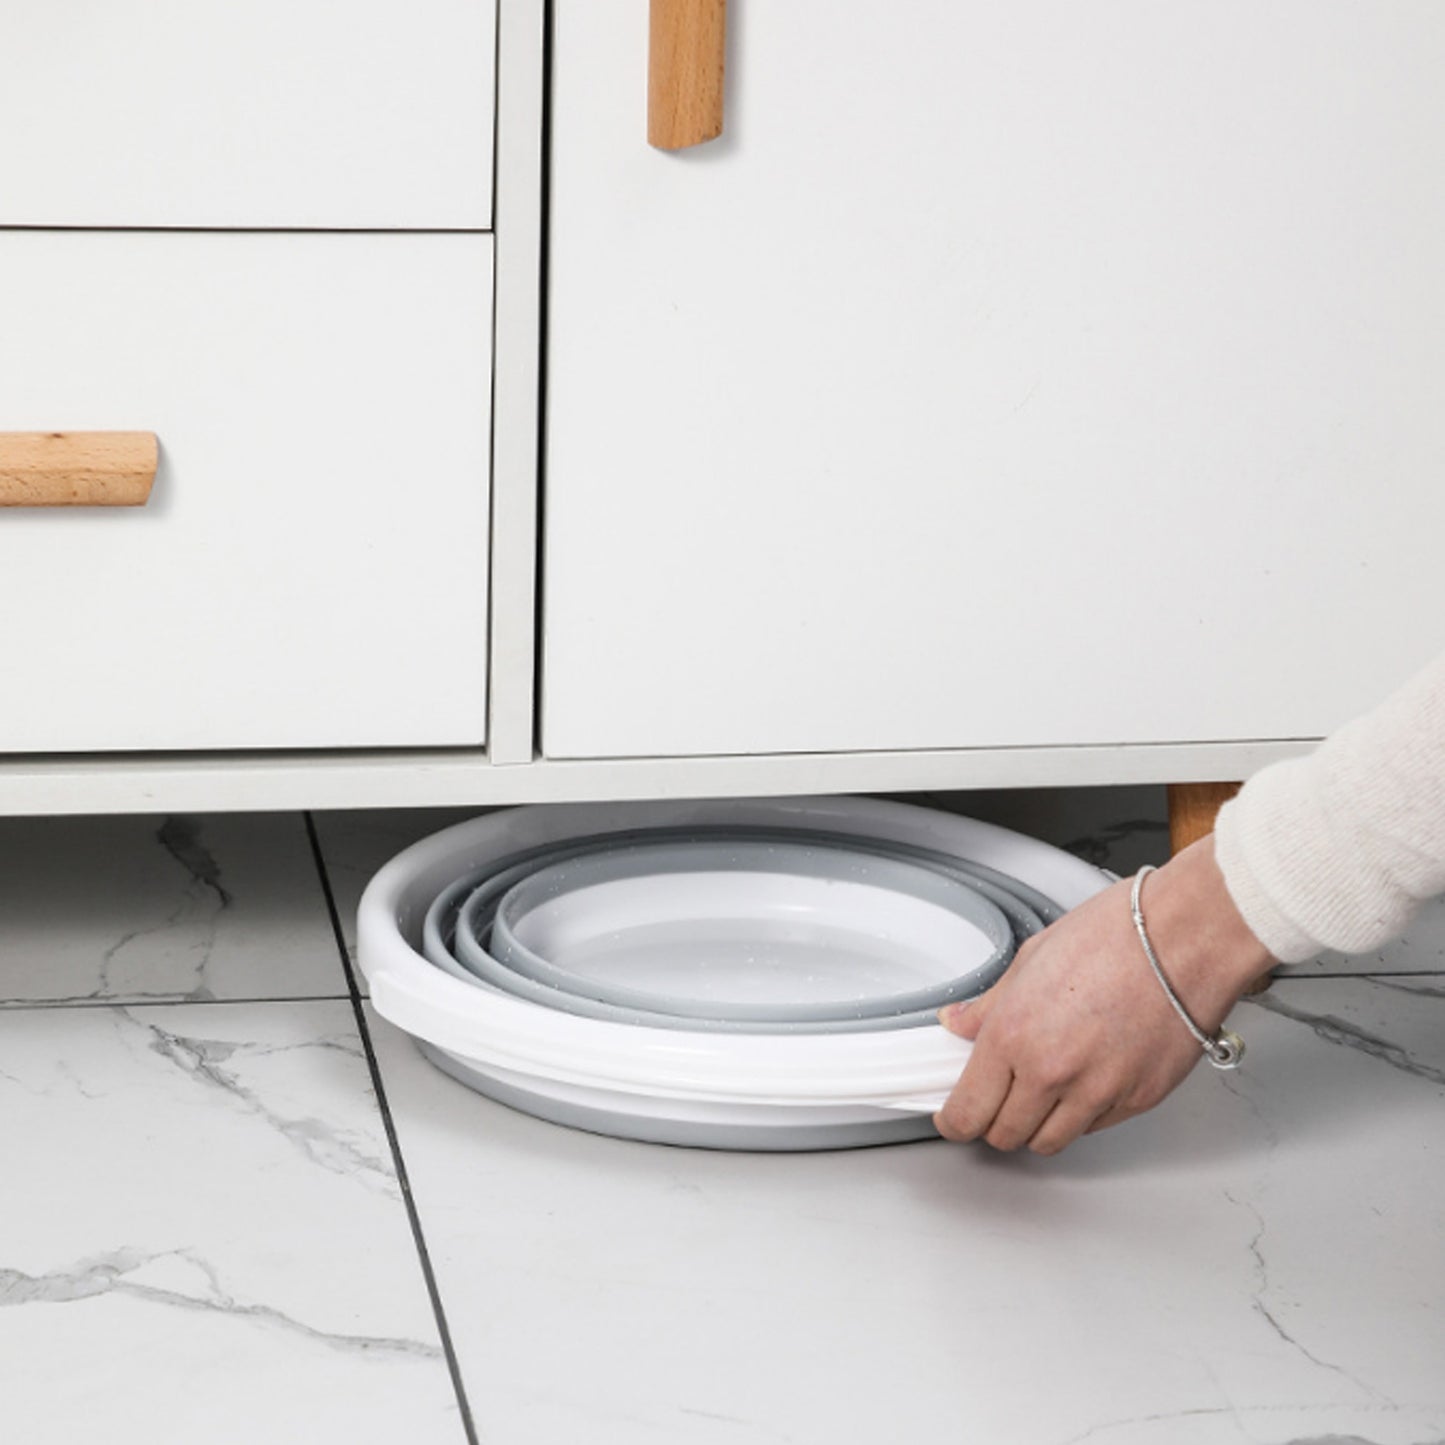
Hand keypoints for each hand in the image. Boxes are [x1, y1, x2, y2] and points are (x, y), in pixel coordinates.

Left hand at [933, 835, 1272, 1154]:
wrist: (1184, 937)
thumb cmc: (1116, 935)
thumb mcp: (1033, 957)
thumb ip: (991, 1004)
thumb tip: (960, 1023)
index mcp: (1014, 1035)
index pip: (968, 1112)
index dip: (954, 1121)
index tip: (955, 1117)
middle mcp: (1052, 1072)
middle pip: (1005, 1136)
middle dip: (993, 1122)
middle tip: (997, 1099)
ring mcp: (1097, 1093)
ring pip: (1049, 1142)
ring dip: (1037, 1126)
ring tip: (1040, 1092)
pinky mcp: (1137, 1101)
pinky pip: (1095, 1128)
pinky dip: (1081, 1115)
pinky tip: (1083, 1081)